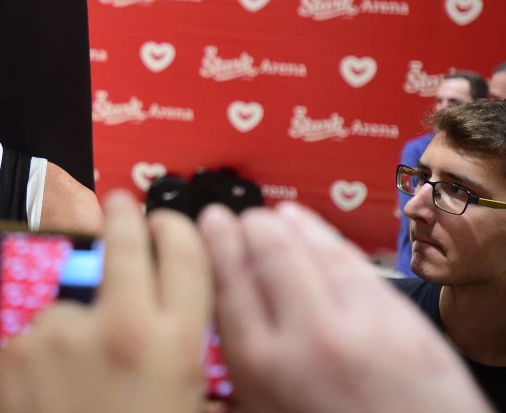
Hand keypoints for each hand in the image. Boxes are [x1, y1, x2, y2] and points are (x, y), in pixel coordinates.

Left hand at [0, 191, 212, 412]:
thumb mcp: (181, 410)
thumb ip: (177, 366)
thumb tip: (173, 332)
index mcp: (173, 348)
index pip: (186, 255)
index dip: (177, 230)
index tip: (166, 221)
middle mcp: (117, 325)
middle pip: (124, 242)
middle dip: (124, 219)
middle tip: (119, 207)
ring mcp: (58, 331)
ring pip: (69, 300)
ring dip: (72, 320)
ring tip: (72, 379)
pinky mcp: (10, 347)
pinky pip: (29, 336)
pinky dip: (35, 354)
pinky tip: (41, 393)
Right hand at [198, 202, 493, 412]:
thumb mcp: (263, 407)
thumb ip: (240, 360)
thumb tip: (219, 307)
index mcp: (259, 366)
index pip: (227, 279)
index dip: (215, 241)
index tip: (209, 221)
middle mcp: (306, 336)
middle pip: (271, 251)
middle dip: (251, 224)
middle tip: (240, 217)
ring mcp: (359, 324)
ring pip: (317, 249)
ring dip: (291, 224)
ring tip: (277, 216)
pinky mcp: (401, 321)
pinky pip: (357, 265)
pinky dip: (331, 241)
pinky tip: (318, 233)